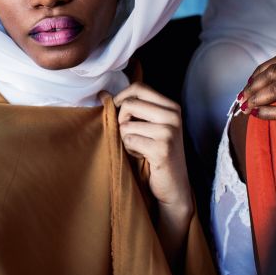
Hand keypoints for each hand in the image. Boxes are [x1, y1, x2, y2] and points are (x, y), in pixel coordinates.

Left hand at [106, 83, 193, 263]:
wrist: (174, 186)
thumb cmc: (156, 154)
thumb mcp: (148, 126)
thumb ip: (131, 108)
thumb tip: (102, 93)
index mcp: (171, 106)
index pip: (138, 88)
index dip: (121, 98)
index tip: (117, 112)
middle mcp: (173, 116)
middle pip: (129, 104)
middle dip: (121, 121)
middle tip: (131, 135)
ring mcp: (169, 131)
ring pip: (126, 125)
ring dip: (126, 139)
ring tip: (140, 148)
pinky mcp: (162, 148)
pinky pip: (129, 141)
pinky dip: (130, 150)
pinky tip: (143, 157)